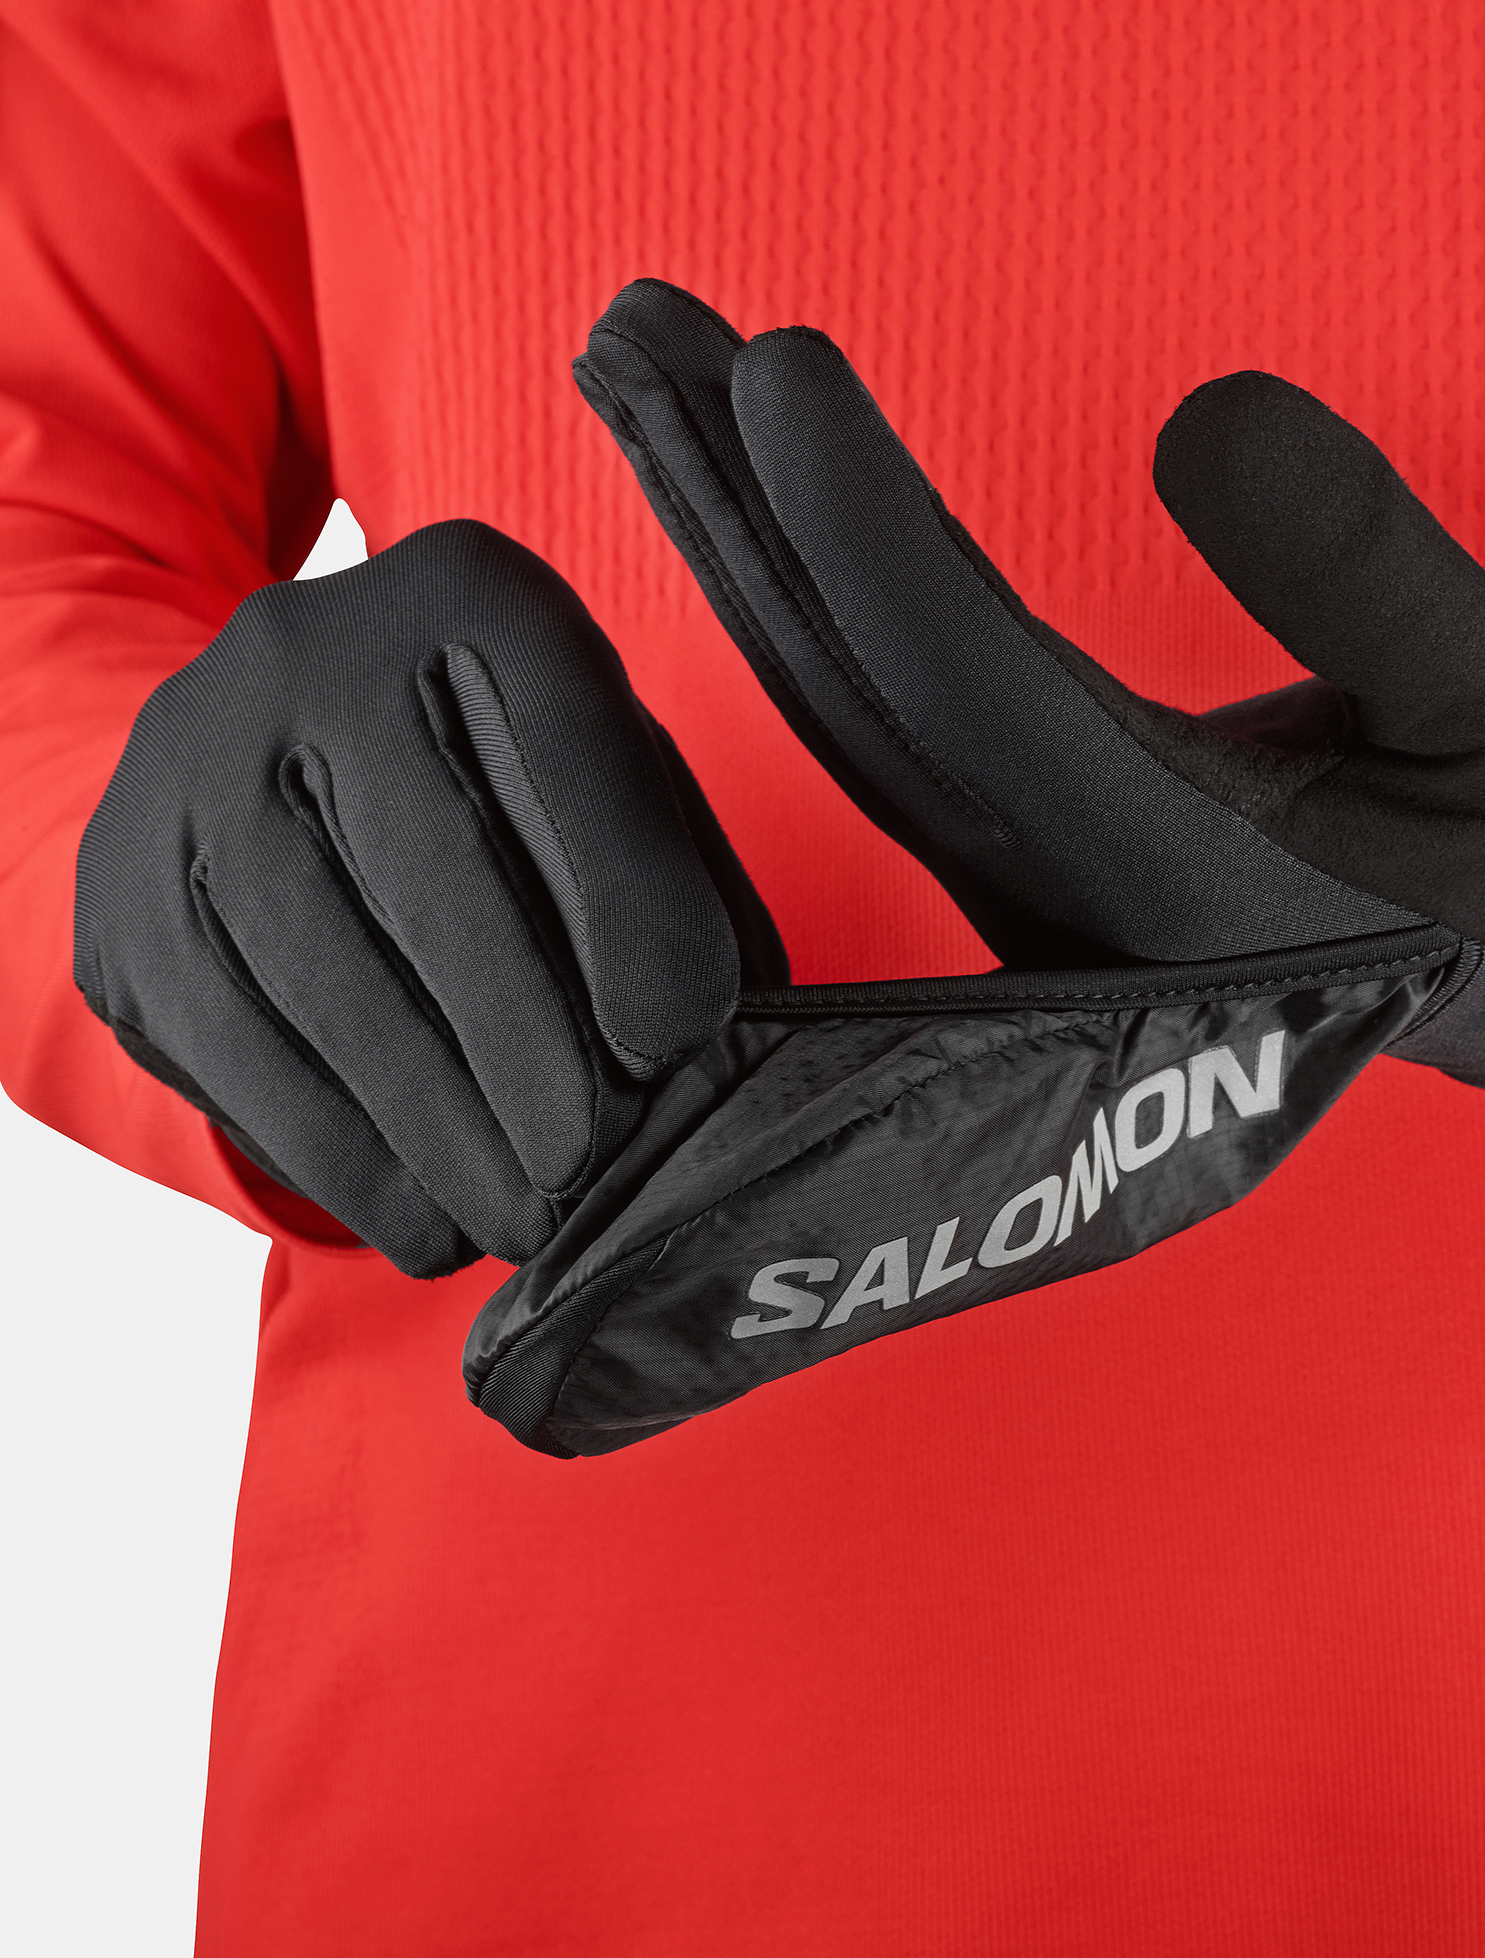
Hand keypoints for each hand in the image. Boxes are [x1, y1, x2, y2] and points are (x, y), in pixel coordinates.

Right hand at [75, 519, 780, 1275]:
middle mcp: (311, 650)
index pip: (569, 743)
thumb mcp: (605, 782)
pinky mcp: (125, 886)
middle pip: (427, 863)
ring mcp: (192, 764)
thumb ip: (679, 879)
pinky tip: (421, 1218)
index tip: (681, 1040)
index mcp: (473, 598)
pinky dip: (335, 1148)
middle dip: (519, 1040)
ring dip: (429, 1123)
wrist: (271, 752)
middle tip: (588, 1170)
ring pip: (313, 966)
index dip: (630, 900)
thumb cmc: (498, 783)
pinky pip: (227, 1036)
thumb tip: (748, 1035)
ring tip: (522, 1221)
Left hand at [575, 281, 1484, 1103]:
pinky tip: (742, 493)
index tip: (771, 368)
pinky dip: (811, 595)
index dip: (869, 539)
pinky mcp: (1028, 862)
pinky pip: (888, 725)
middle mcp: (1073, 909)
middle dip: (744, 516)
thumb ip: (1375, 577)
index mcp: (1187, 888)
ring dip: (746, 542)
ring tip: (651, 372)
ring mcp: (1034, 895)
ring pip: (855, 713)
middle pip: (867, 702)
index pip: (985, 702)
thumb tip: (1203, 417)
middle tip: (631, 337)